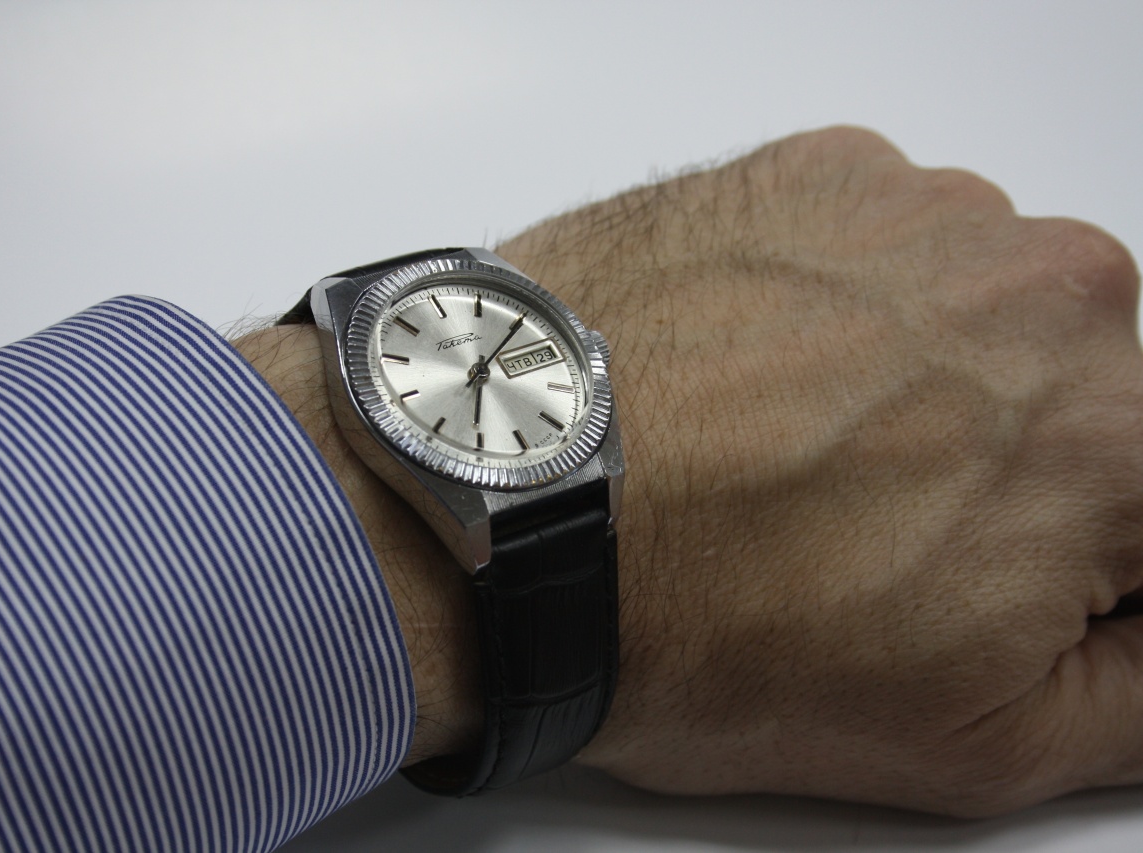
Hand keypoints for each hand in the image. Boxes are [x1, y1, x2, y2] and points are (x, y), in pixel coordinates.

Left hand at [495, 127, 1142, 816]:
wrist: (508, 502)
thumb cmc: (701, 621)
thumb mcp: (969, 741)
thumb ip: (1138, 693)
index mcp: (1122, 437)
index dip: (1074, 564)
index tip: (992, 577)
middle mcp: (1054, 291)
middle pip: (1073, 398)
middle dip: (1003, 465)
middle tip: (866, 526)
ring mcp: (926, 212)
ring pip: (975, 314)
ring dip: (913, 378)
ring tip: (787, 451)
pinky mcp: (817, 171)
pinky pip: (877, 248)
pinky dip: (835, 306)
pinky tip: (749, 376)